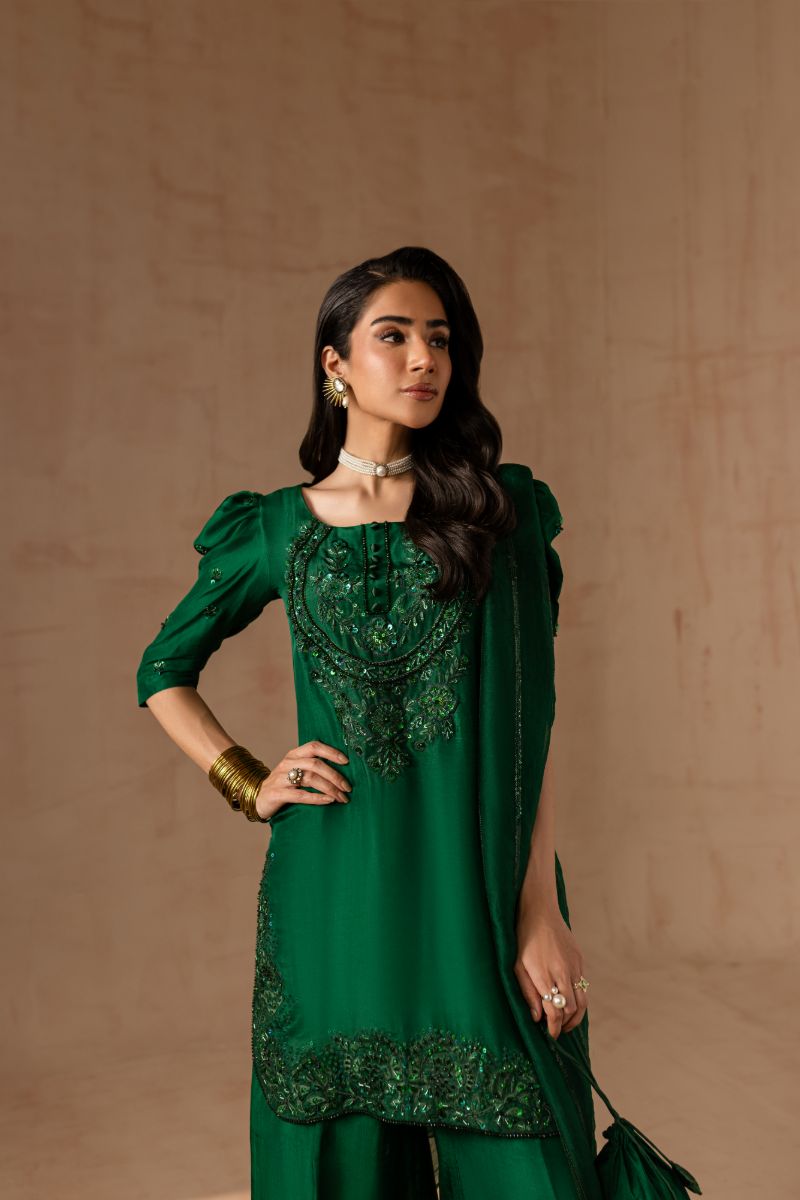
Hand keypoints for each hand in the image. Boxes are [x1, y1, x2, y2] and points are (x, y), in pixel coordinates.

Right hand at [256, 739, 351, 820]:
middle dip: (335, 776)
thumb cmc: (284, 784)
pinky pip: (300, 795)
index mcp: (294, 755)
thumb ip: (312, 766)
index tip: (347, 762)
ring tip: (342, 797)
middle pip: (315, 764)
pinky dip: (317, 798)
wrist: (258, 798)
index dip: (331, 752)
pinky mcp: (277, 793)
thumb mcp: (295, 770)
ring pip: (310, 779)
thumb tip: (342, 769)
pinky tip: (328, 801)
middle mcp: (287, 763)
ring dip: (330, 788)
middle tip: (348, 787)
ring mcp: (281, 778)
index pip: (314, 746)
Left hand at [513, 895, 587, 1038]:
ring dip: (576, 1017)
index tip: (550, 1034)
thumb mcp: (517, 966)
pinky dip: (579, 1000)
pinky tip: (569, 1002)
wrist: (540, 911)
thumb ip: (528, 992)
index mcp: (544, 975)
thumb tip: (537, 1017)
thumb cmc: (523, 939)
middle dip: (564, 1025)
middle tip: (556, 1032)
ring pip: (582, 1001)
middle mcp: (562, 972)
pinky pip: (583, 986)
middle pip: (570, 1009)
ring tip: (566, 1023)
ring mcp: (573, 966)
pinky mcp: (579, 960)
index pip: (554, 1011)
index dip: (554, 1027)